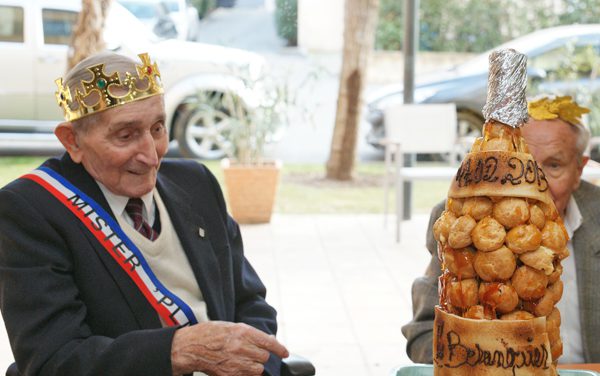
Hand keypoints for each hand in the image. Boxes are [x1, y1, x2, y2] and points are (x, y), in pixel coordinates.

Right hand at [171, 321, 288, 375]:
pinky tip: (238, 369)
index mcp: (243, 332)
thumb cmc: (209, 334)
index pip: (268, 342)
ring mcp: (236, 362)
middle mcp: (242, 347)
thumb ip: (249, 334)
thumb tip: (267, 341)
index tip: (285, 353)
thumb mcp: (231, 327)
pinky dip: (246, 374)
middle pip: (264, 357)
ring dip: (254, 367)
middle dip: (260, 356)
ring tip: (243, 362)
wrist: (190, 347)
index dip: (279, 349)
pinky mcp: (229, 375)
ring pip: (258, 369)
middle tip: (251, 354)